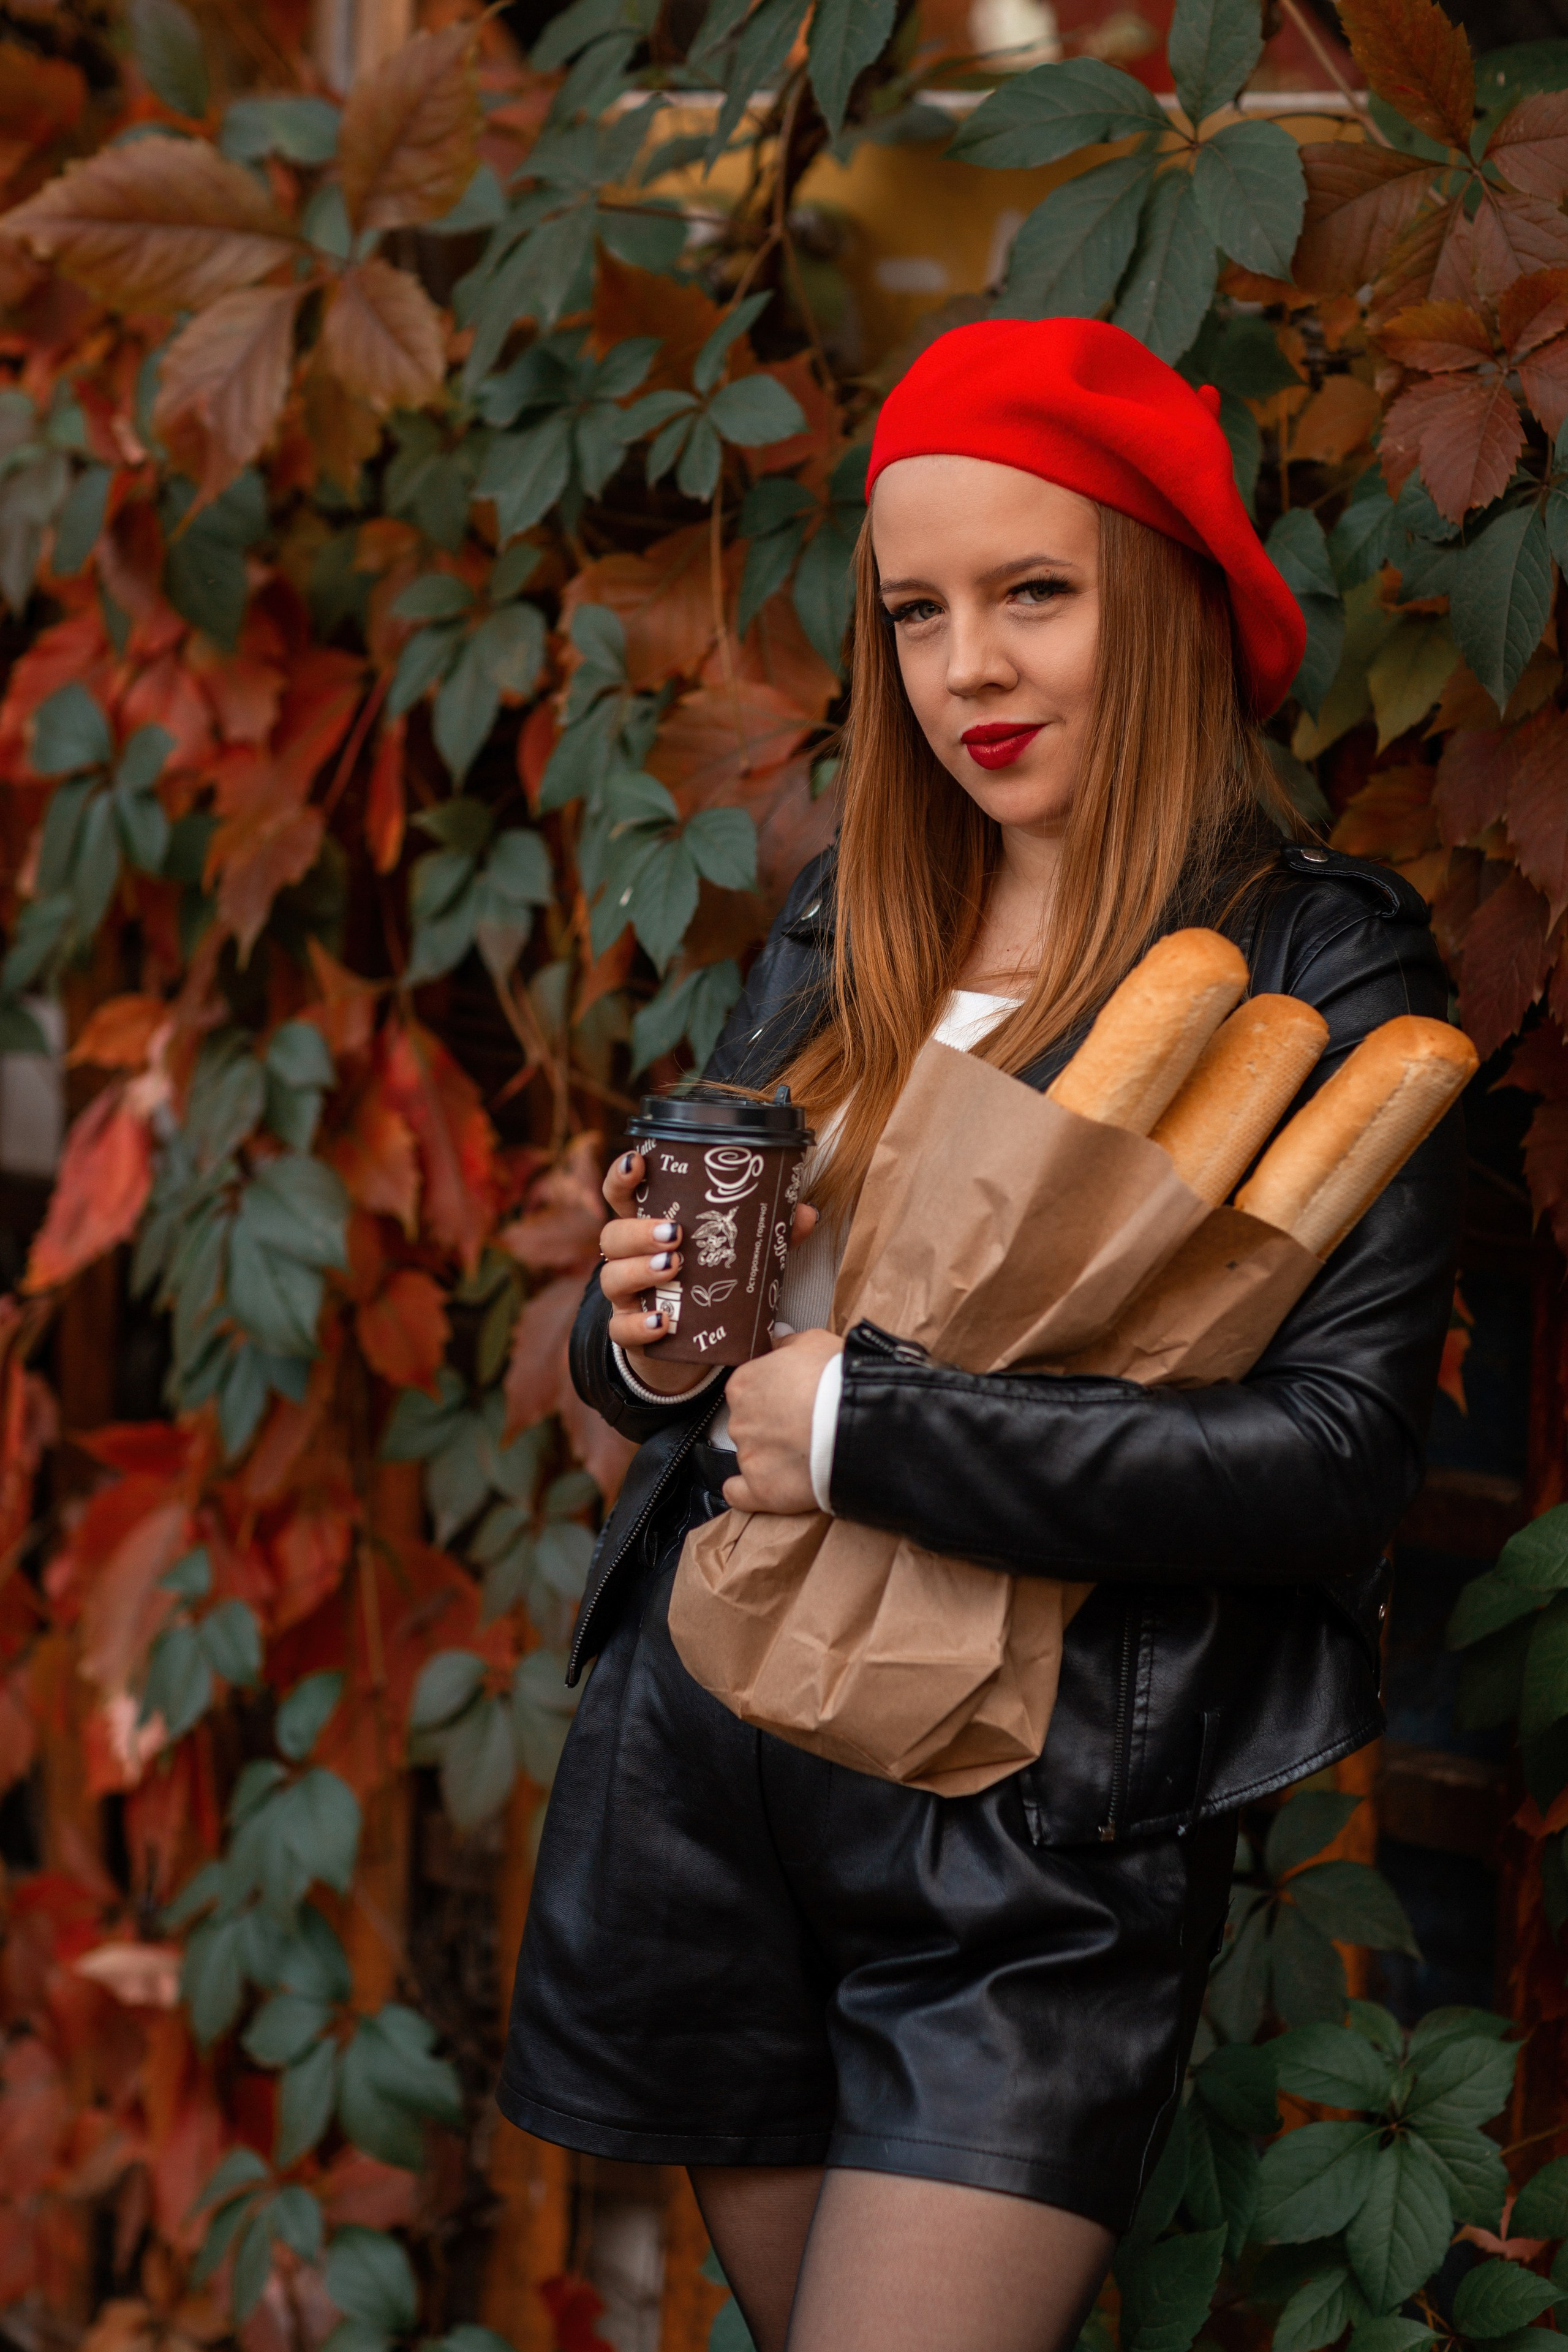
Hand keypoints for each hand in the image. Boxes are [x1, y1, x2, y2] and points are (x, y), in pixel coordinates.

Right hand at [600, 1151, 817, 1396]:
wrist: (690, 1343)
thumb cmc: (707, 1282)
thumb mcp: (734, 1253)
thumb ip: (767, 1232)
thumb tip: (806, 1213)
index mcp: (647, 1225)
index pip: (621, 1195)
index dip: (622, 1177)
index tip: (638, 1164)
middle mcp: (628, 1257)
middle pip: (612, 1235)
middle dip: (639, 1230)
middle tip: (676, 1232)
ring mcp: (626, 1296)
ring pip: (612, 1278)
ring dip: (640, 1270)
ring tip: (674, 1267)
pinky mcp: (628, 1332)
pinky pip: (621, 1329)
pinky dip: (639, 1325)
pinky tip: (663, 1322)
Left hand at [722, 1328, 843, 1515]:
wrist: (858, 1420)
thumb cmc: (839, 1378)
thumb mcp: (816, 1342)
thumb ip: (789, 1343)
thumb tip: (778, 1339)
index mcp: (745, 1383)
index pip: (749, 1390)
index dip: (775, 1395)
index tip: (794, 1400)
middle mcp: (739, 1419)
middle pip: (750, 1424)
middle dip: (773, 1426)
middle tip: (805, 1426)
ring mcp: (748, 1456)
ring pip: (752, 1456)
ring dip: (772, 1456)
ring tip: (807, 1455)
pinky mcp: (761, 1489)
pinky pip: (740, 1494)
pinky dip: (747, 1492)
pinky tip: (764, 1486)